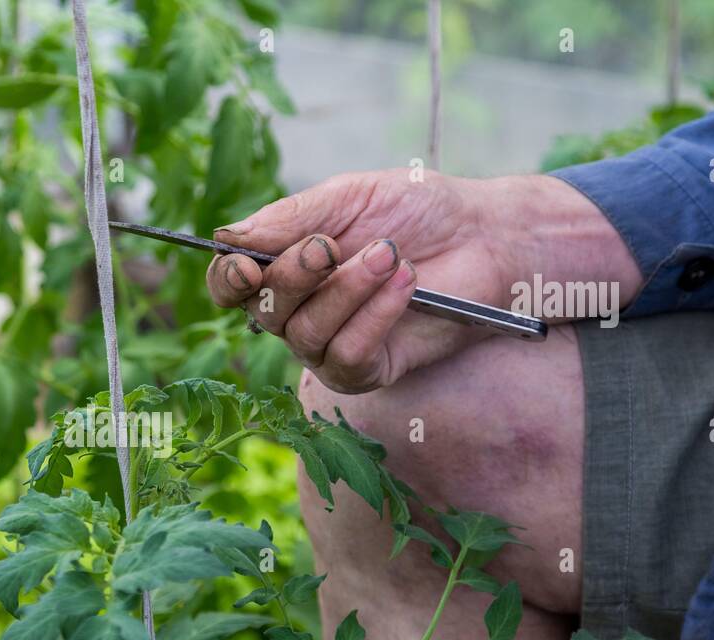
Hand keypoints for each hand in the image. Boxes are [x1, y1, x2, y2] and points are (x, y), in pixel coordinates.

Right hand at [205, 170, 640, 392]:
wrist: (485, 236)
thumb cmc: (415, 210)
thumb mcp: (348, 196)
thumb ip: (288, 218)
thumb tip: (227, 240)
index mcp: (283, 264)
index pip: (230, 285)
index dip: (228, 280)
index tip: (248, 265)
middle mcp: (298, 309)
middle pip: (263, 310)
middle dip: (294, 275)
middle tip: (332, 245)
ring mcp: (329, 343)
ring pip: (304, 335)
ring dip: (345, 291)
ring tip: (390, 255)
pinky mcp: (368, 370)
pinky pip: (346, 356)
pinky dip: (373, 318)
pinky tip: (406, 285)